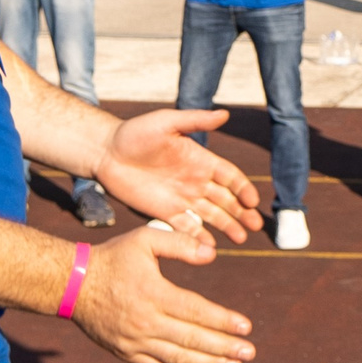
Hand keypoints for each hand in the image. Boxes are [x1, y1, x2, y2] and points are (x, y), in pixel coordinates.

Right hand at [70, 223, 256, 362]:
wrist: (72, 284)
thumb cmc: (114, 258)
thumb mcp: (146, 239)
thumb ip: (180, 244)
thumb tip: (211, 254)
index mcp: (153, 293)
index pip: (196, 311)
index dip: (223, 320)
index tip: (247, 327)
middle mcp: (144, 322)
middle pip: (191, 339)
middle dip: (224, 348)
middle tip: (250, 353)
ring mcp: (134, 341)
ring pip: (178, 358)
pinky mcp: (125, 352)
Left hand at [93, 107, 263, 240]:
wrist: (105, 153)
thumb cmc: (135, 133)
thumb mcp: (166, 122)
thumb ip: (195, 120)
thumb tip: (225, 114)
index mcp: (200, 160)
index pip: (229, 176)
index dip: (243, 188)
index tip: (253, 201)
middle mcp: (195, 181)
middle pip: (226, 199)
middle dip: (242, 212)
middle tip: (256, 226)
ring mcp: (181, 198)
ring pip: (211, 215)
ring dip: (227, 226)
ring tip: (241, 239)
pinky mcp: (164, 212)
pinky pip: (185, 227)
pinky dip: (199, 237)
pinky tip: (210, 248)